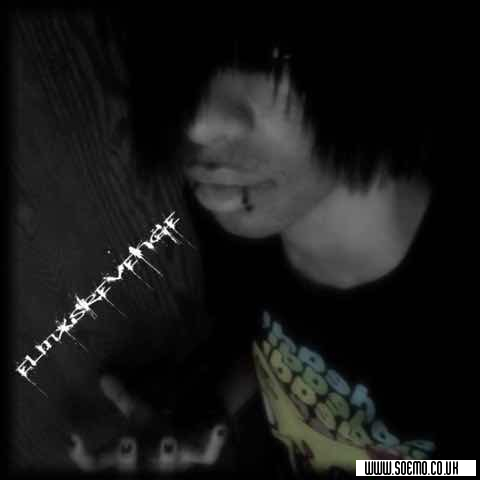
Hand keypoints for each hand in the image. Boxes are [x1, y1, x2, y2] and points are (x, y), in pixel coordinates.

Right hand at [68, 375, 228, 473]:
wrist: (192, 431)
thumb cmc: (159, 425)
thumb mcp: (140, 412)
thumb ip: (122, 397)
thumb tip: (103, 376)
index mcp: (130, 451)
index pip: (99, 462)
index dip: (84, 455)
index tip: (73, 438)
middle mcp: (149, 461)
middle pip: (132, 470)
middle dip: (129, 461)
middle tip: (128, 443)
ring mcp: (176, 460)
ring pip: (170, 467)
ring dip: (169, 456)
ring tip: (169, 439)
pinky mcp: (200, 454)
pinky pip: (208, 454)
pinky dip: (213, 443)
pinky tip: (219, 427)